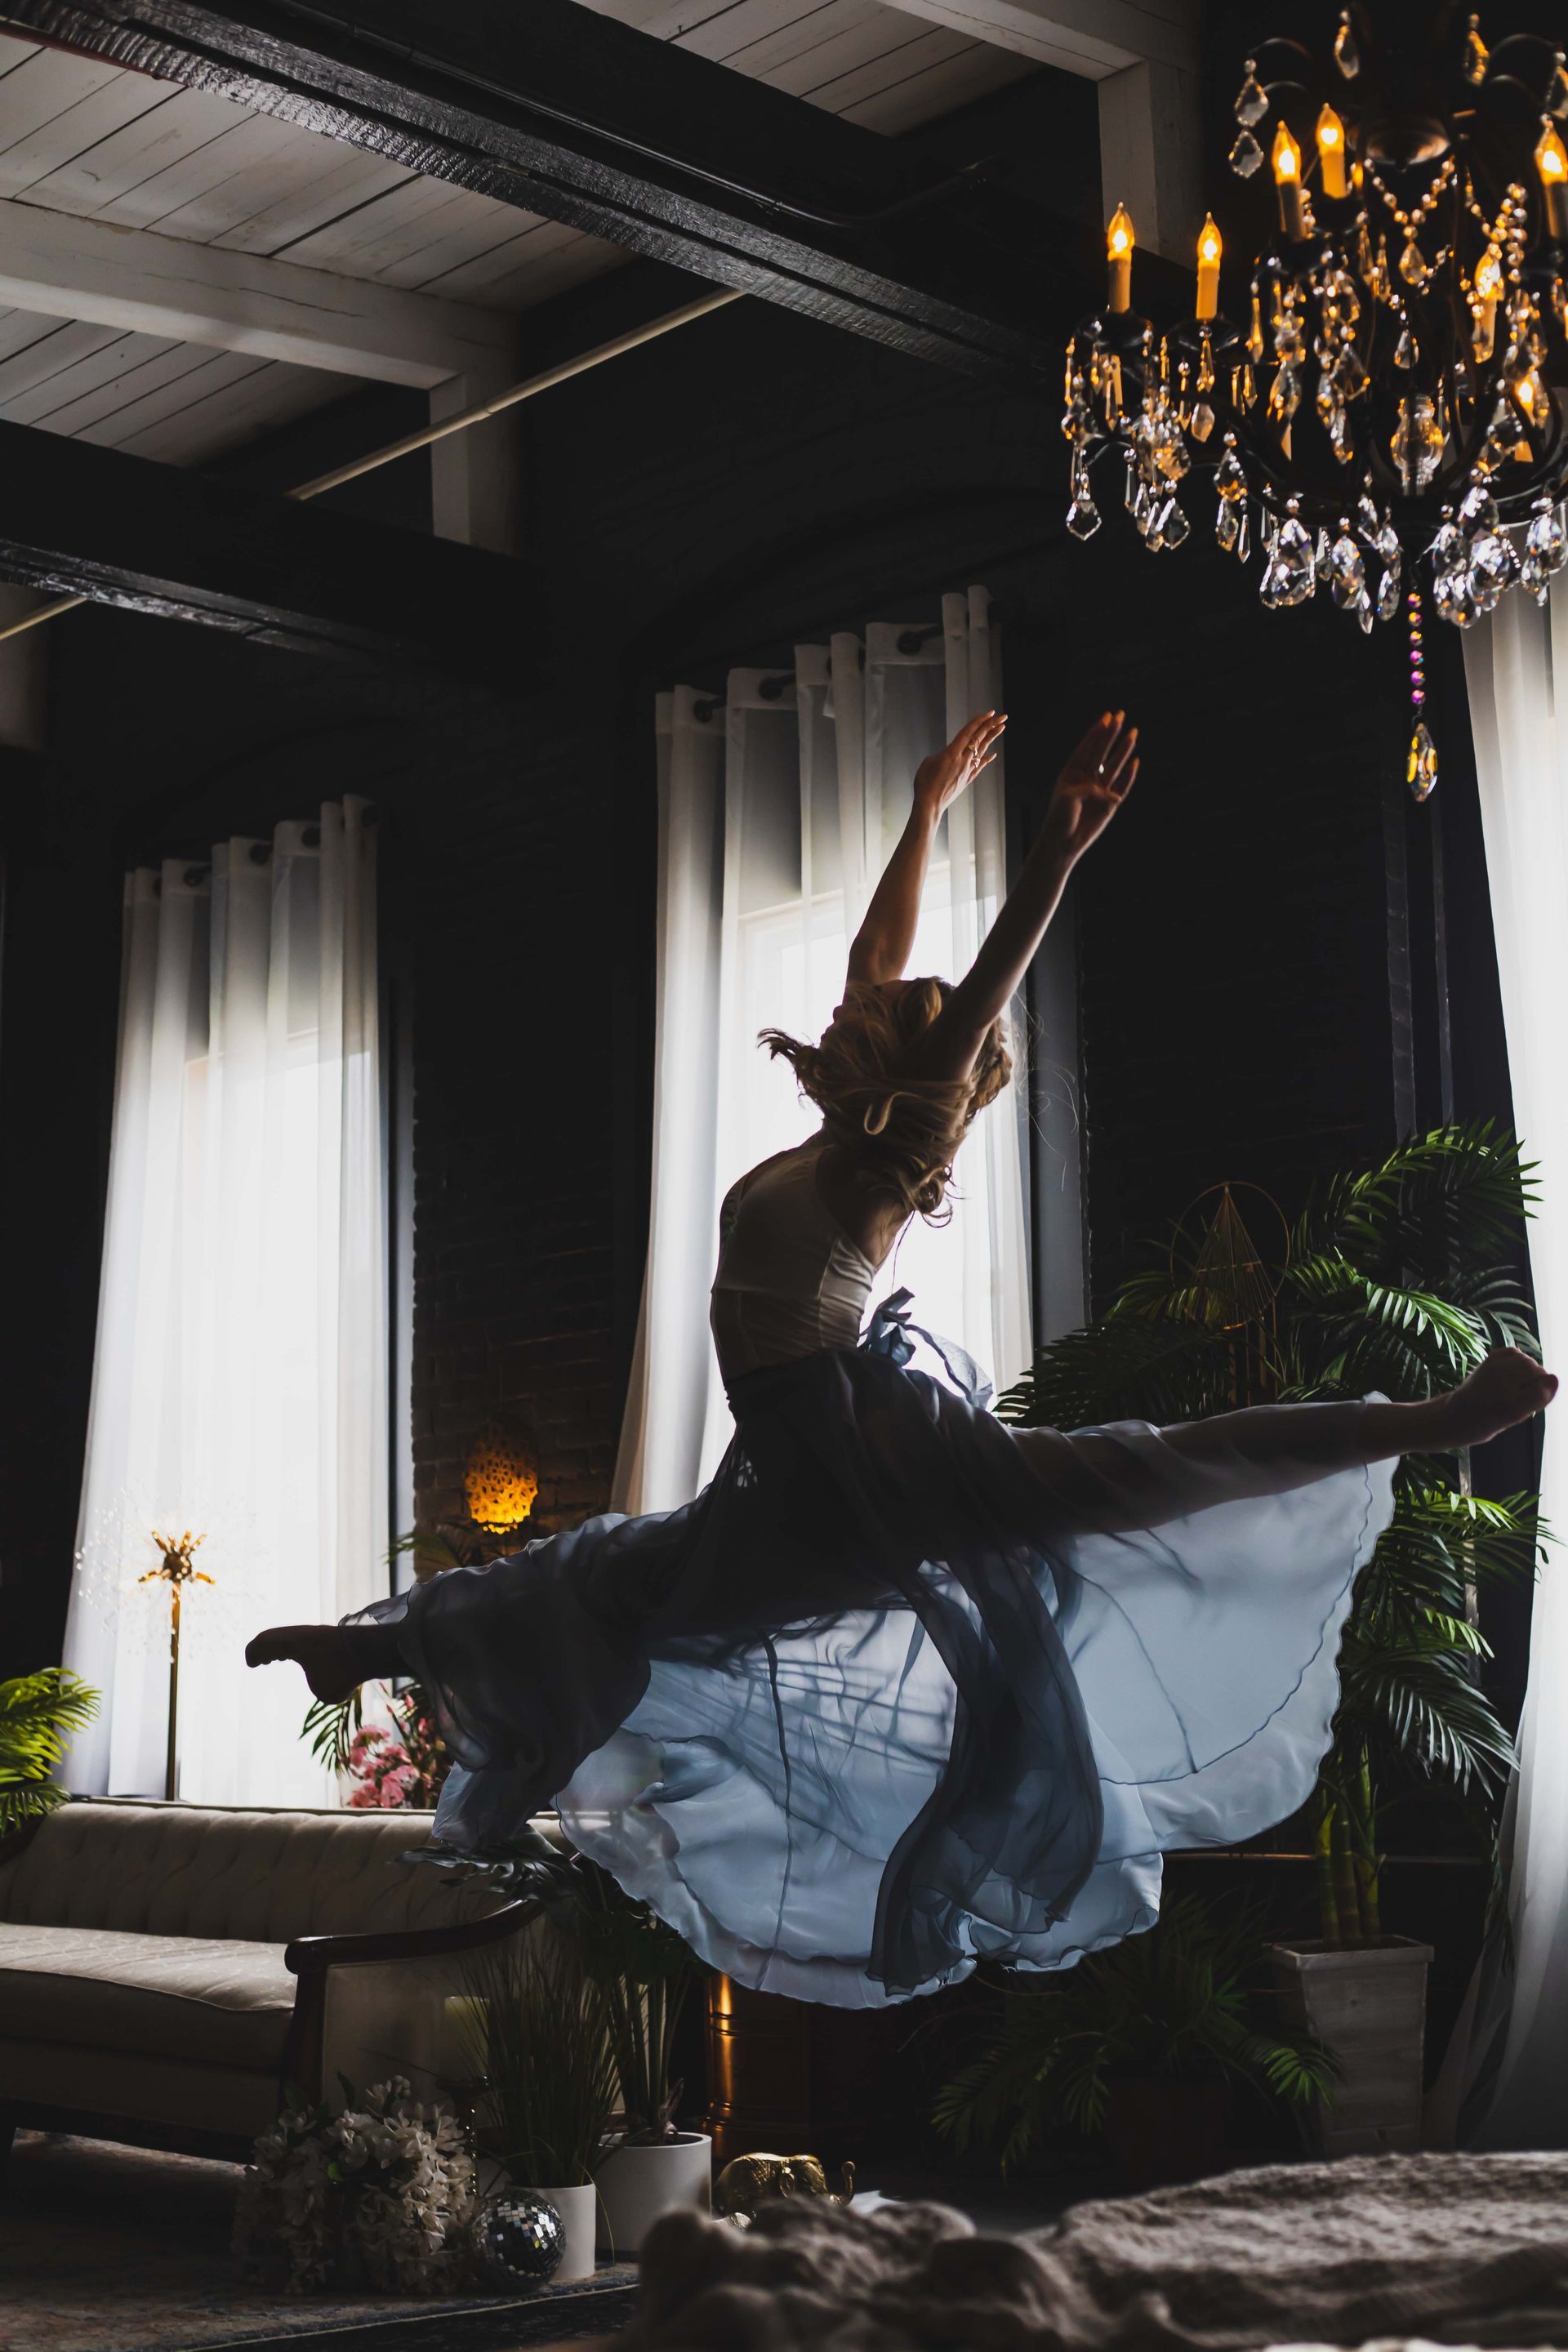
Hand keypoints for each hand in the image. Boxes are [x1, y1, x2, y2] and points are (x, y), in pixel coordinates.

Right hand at [914, 711, 1006, 820]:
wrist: (930, 804)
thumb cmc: (924, 783)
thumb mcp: (929, 762)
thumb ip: (941, 754)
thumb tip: (949, 755)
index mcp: (952, 752)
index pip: (969, 732)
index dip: (980, 721)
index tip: (990, 713)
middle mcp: (963, 760)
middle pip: (979, 739)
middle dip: (991, 726)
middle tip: (1003, 717)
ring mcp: (966, 770)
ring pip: (981, 750)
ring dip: (991, 738)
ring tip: (1001, 728)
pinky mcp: (966, 780)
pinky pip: (978, 767)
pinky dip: (985, 759)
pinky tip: (991, 754)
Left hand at [1042, 711, 1138, 860]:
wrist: (1063, 842)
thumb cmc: (1060, 818)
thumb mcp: (1069, 797)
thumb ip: (1088, 789)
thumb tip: (1109, 793)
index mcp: (1072, 772)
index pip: (1087, 747)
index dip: (1097, 732)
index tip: (1107, 716)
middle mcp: (1087, 778)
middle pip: (1102, 751)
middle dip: (1112, 733)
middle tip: (1121, 715)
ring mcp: (1099, 790)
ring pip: (1114, 765)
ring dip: (1123, 749)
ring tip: (1133, 732)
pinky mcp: (1110, 804)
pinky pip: (1122, 786)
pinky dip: (1129, 775)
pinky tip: (1135, 761)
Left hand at [1428, 1346, 1556, 1450]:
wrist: (1457, 1415)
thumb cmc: (1488, 1422)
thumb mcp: (1516, 1417)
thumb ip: (1538, 1398)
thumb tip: (1555, 1378)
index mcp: (1512, 1401)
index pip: (1547, 1384)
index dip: (1543, 1394)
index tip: (1528, 1406)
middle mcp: (1503, 1380)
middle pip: (1539, 1370)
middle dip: (1535, 1383)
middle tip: (1518, 1398)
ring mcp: (1495, 1366)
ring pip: (1528, 1361)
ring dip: (1526, 1371)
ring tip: (1513, 1386)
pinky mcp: (1489, 1359)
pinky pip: (1514, 1352)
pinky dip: (1516, 1360)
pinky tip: (1510, 1373)